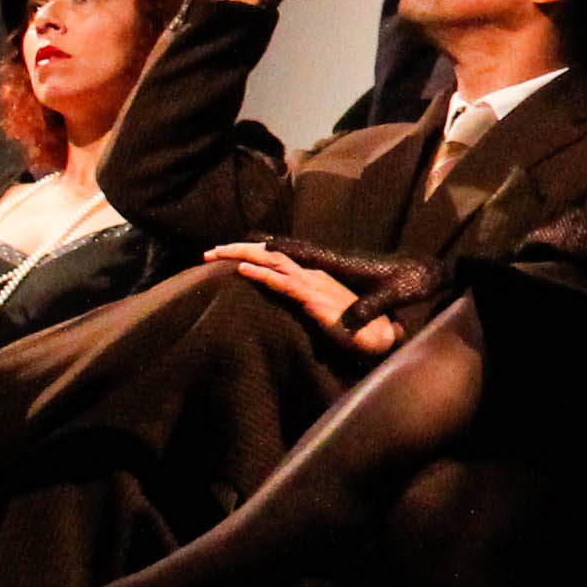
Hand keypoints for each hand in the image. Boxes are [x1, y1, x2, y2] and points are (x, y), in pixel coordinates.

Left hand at [205, 241, 398, 353]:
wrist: (377, 336)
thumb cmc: (354, 328)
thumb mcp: (323, 314)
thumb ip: (307, 307)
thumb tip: (292, 309)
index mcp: (312, 276)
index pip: (277, 259)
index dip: (251, 254)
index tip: (226, 254)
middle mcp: (311, 274)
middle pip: (269, 255)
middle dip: (237, 250)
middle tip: (209, 252)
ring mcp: (311, 283)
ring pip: (271, 262)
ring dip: (241, 256)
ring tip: (216, 253)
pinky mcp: (312, 298)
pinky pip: (281, 283)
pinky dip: (261, 274)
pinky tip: (241, 270)